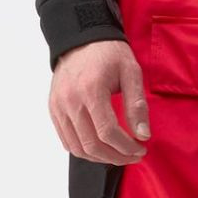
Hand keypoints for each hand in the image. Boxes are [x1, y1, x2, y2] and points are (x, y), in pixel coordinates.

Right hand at [51, 39, 150, 161]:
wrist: (82, 39)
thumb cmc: (109, 53)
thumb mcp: (131, 72)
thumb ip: (137, 105)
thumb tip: (143, 135)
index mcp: (91, 90)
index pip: (108, 132)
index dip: (126, 147)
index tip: (141, 149)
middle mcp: (70, 101)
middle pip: (92, 145)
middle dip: (116, 157)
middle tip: (133, 156)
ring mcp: (59, 106)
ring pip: (77, 148)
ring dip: (100, 158)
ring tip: (119, 154)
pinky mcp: (54, 109)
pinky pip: (66, 140)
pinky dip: (84, 150)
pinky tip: (101, 148)